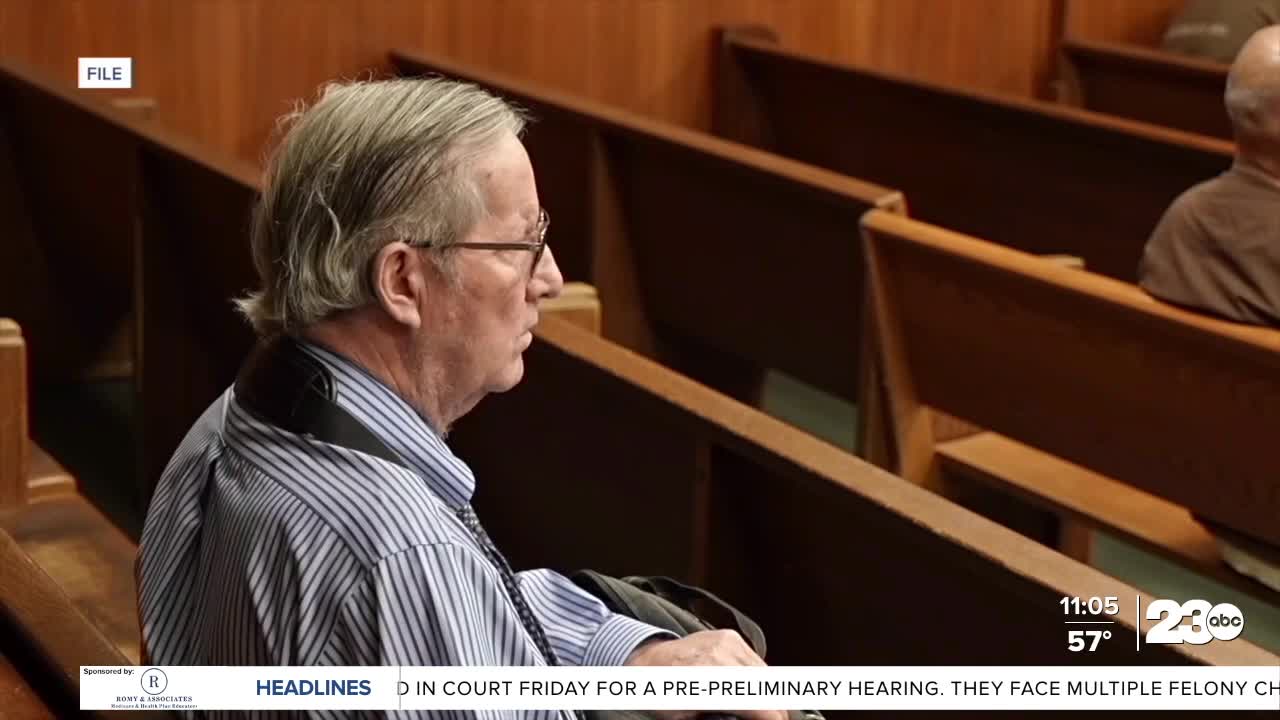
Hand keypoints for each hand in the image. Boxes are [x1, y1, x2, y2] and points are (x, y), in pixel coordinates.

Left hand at [625, 630, 785, 719]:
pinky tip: (750, 689)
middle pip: (766, 687)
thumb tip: (744, 717)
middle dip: (773, 708)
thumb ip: (719, 718)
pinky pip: (756, 660)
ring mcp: (726, 641)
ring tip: (762, 708)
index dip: (773, 717)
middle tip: (771, 718)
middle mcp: (720, 655)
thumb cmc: (660, 694)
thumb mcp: (686, 718)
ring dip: (767, 692)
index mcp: (707, 679)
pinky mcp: (729, 635)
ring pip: (765, 673)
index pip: (758, 702)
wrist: (645, 661)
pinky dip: (758, 676)